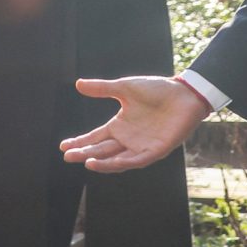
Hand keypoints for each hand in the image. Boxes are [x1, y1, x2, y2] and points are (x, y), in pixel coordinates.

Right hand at [60, 75, 207, 172]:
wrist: (183, 93)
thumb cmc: (156, 90)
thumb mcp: (125, 88)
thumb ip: (102, 88)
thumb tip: (78, 84)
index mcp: (120, 126)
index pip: (95, 137)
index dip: (80, 142)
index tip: (63, 146)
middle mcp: (128, 139)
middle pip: (102, 150)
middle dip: (85, 153)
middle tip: (68, 157)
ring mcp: (141, 146)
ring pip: (117, 159)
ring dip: (102, 162)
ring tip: (86, 161)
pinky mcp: (155, 151)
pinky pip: (137, 160)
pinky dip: (123, 163)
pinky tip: (112, 162)